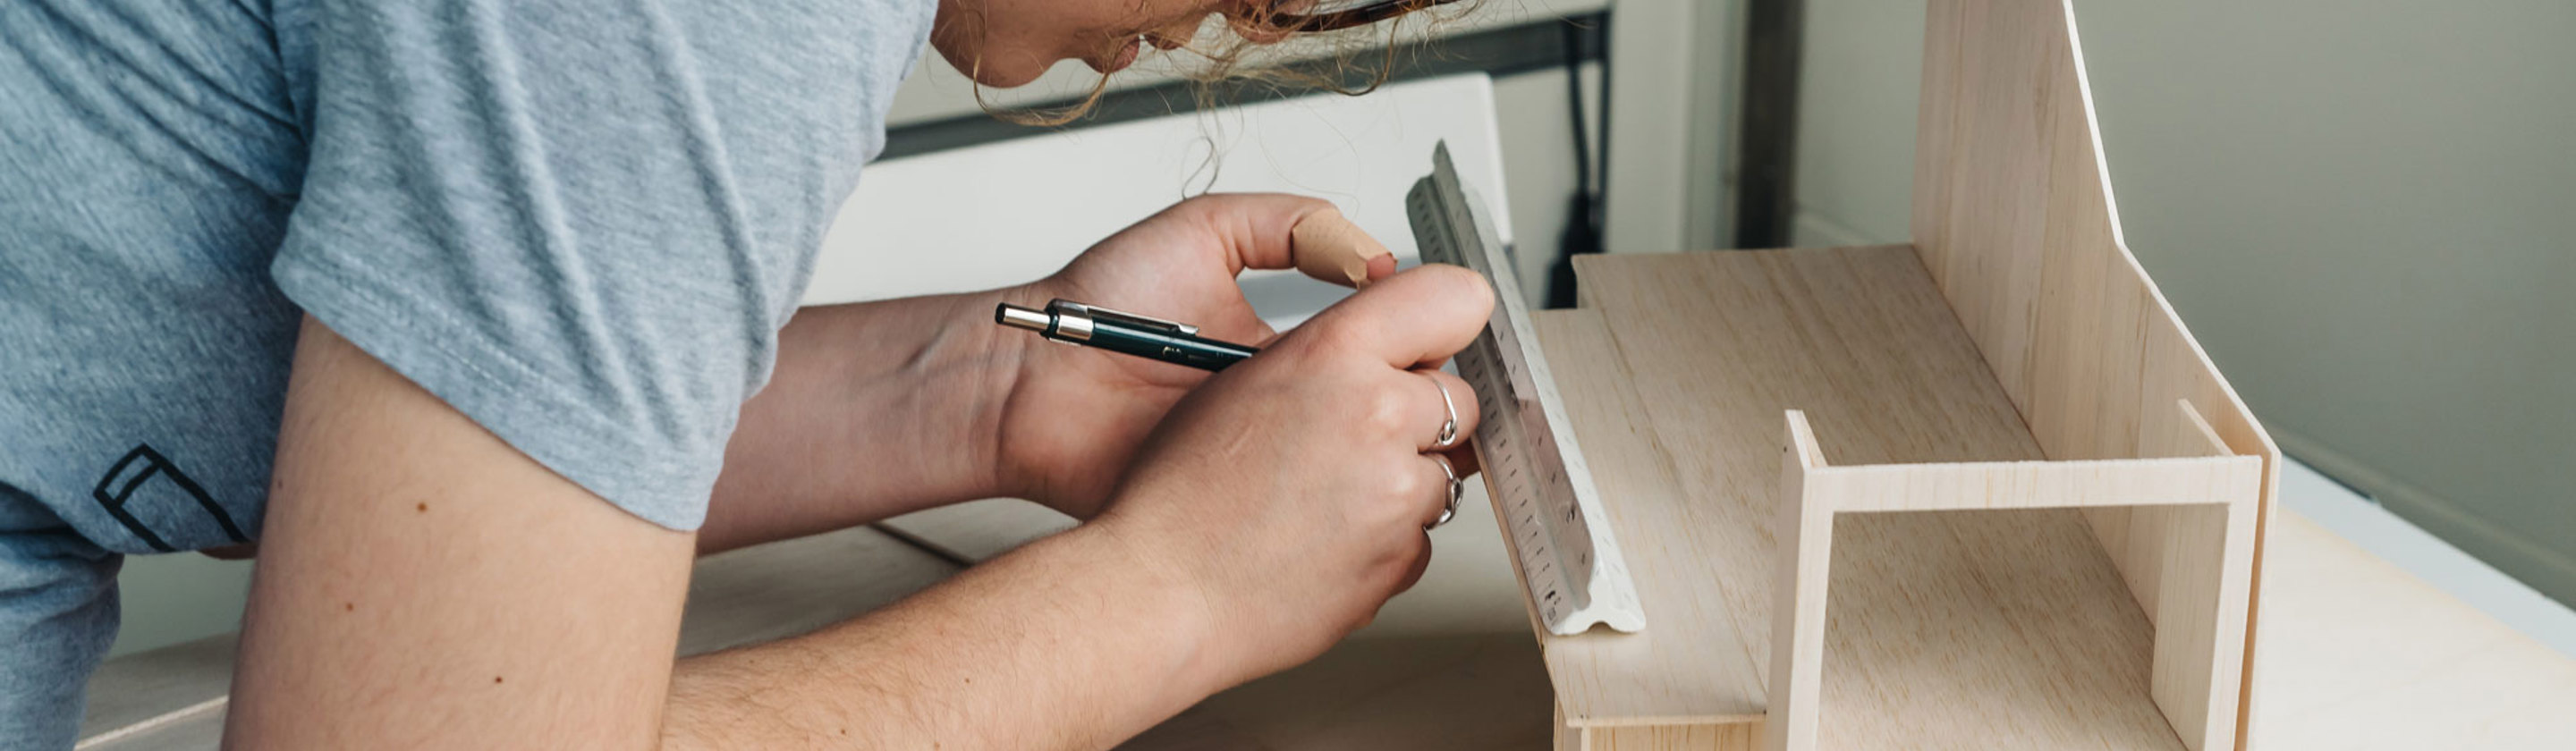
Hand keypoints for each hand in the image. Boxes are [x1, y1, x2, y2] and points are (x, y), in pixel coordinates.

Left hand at [996, 194, 1396, 517]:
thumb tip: (1377, 258)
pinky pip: (1285, 515)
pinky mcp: (1228, 505)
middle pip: (1375, 418)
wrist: (1025, 380)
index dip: (1412, 350)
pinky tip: (1318, 480)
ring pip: (1344, 472)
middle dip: (1404, 414)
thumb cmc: (1094, 304)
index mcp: (1286, 349)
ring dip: (1363, 459)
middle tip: (1421, 402)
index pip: (1377, 352)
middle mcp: (1281, 408)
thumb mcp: (1201, 233)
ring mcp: (1257, 461)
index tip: (1435, 346)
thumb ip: (1290, 226)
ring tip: (1376, 439)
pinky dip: (1309, 506)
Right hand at [1090, 266, 1494, 684]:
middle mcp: (1377, 416)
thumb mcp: (1242, 380)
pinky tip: (1322, 539)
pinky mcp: (1400, 559)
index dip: (1445, 321)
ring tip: (1322, 496)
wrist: (1160, 592)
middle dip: (1418, 414)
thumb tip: (1386, 350)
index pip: (1454, 299)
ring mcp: (1396, 494)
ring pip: (1444, 473)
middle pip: (1458, 397)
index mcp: (1334, 355)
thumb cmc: (1178, 494)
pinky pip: (1419, 538)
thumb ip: (1329, 354)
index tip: (1435, 336)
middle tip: (1354, 434)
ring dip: (1402, 481)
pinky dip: (1386, 539)